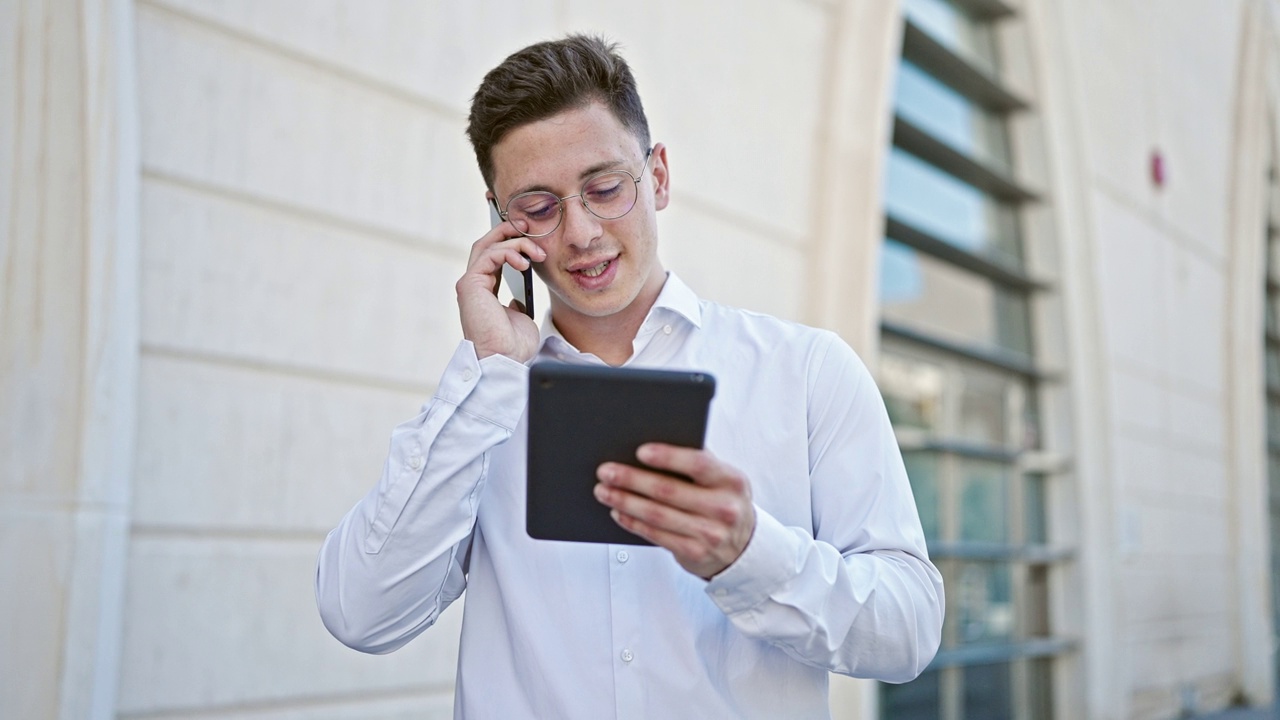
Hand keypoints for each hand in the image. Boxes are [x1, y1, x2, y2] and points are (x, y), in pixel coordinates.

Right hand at [455, 220, 545, 362]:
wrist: (505, 360)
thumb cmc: (512, 346)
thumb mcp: (519, 318)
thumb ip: (516, 304)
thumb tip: (518, 298)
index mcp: (484, 291)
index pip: (493, 256)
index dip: (509, 241)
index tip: (529, 234)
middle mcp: (473, 285)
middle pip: (486, 244)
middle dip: (507, 230)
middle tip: (528, 226)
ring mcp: (469, 284)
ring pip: (488, 246)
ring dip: (516, 243)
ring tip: (537, 253)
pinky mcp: (470, 285)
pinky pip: (489, 256)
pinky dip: (508, 253)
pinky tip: (524, 262)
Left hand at [594, 443, 755, 578]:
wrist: (743, 548)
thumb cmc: (723, 502)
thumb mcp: (723, 480)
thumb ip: (698, 463)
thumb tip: (650, 448)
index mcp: (732, 480)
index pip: (698, 464)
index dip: (667, 457)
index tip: (639, 452)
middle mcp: (724, 508)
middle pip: (668, 490)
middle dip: (632, 479)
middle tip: (606, 471)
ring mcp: (710, 534)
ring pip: (657, 515)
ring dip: (625, 501)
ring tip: (604, 490)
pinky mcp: (694, 553)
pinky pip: (655, 535)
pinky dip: (633, 522)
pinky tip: (618, 511)